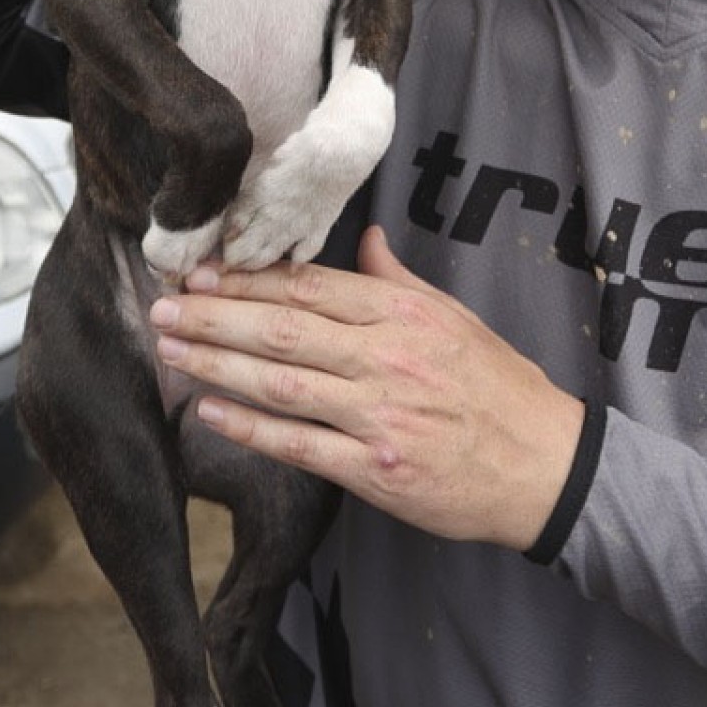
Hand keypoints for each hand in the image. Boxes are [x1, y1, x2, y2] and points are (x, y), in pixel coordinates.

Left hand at [149, 225, 586, 551]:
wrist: (545, 465)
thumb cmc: (500, 388)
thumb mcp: (455, 318)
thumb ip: (398, 281)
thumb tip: (365, 239)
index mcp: (402, 314)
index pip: (309, 287)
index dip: (248, 280)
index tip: (202, 273)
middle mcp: (385, 358)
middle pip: (282, 328)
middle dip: (214, 316)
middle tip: (162, 307)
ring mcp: (377, 414)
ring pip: (280, 381)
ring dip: (216, 364)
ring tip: (169, 349)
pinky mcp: (373, 468)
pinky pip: (298, 444)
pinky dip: (249, 427)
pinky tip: (208, 411)